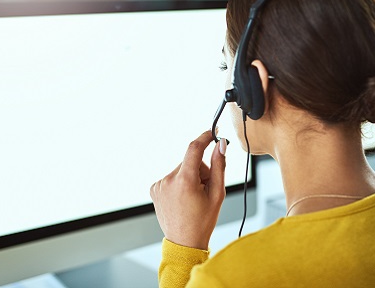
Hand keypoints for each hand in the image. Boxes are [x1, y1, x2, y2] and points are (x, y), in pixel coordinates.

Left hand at [150, 130, 226, 249]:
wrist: (184, 242)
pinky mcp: (154, 188)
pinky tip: (183, 198)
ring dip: (190, 177)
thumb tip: (220, 145)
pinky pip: (173, 177)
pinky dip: (180, 183)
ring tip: (193, 197)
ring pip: (182, 169)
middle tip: (205, 189)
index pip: (194, 148)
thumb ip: (219, 165)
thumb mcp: (217, 193)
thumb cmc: (203, 220)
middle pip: (190, 161)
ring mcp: (159, 185)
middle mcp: (168, 180)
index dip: (205, 137)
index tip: (213, 132)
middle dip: (201, 170)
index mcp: (185, 180)